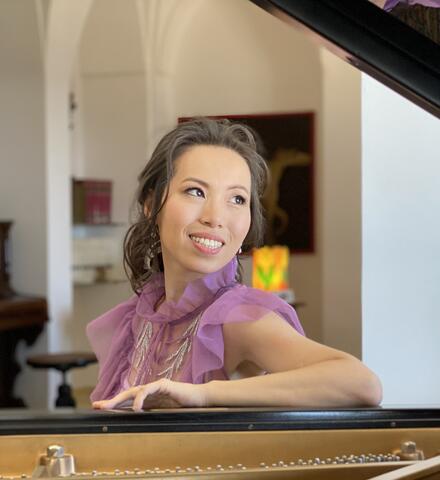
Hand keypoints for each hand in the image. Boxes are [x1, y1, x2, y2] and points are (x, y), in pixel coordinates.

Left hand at [92, 378, 207, 410]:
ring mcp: (156, 385)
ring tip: (110, 406)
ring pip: (134, 390)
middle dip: (112, 400)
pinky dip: (141, 398)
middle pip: (127, 393)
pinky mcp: (163, 384)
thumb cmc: (184, 406)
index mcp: (149, 397)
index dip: (114, 403)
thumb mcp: (163, 412)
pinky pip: (148, 390)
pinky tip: (136, 408)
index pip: (128, 399)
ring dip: (120, 399)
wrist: (200, 399)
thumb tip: (134, 421)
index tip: (99, 407)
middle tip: (97, 406)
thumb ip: (151, 413)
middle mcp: (150, 389)